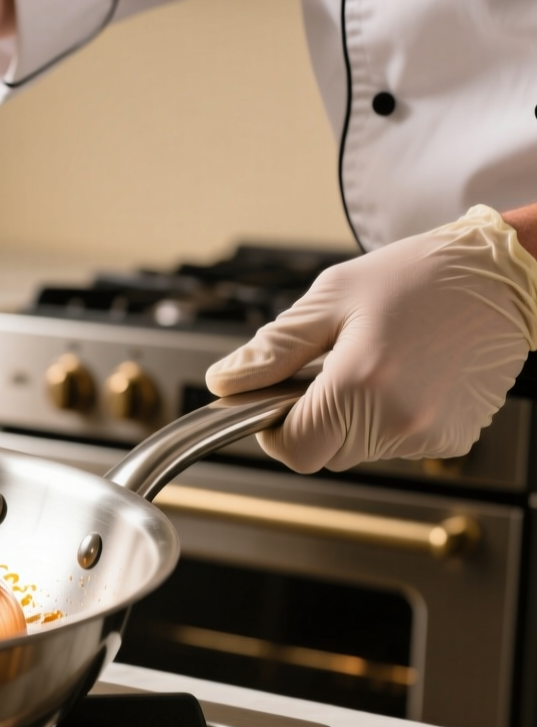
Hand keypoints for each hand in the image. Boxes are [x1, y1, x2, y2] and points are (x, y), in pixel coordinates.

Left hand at [205, 206, 536, 472]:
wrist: (502, 273)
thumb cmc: (418, 276)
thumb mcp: (330, 299)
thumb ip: (273, 349)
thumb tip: (224, 382)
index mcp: (359, 385)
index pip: (293, 449)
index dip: (274, 429)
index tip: (277, 399)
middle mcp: (398, 420)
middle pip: (324, 452)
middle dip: (313, 417)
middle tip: (331, 365)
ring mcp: (431, 435)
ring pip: (359, 449)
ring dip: (351, 417)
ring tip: (375, 361)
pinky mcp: (454, 438)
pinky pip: (398, 443)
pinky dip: (388, 418)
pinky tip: (406, 373)